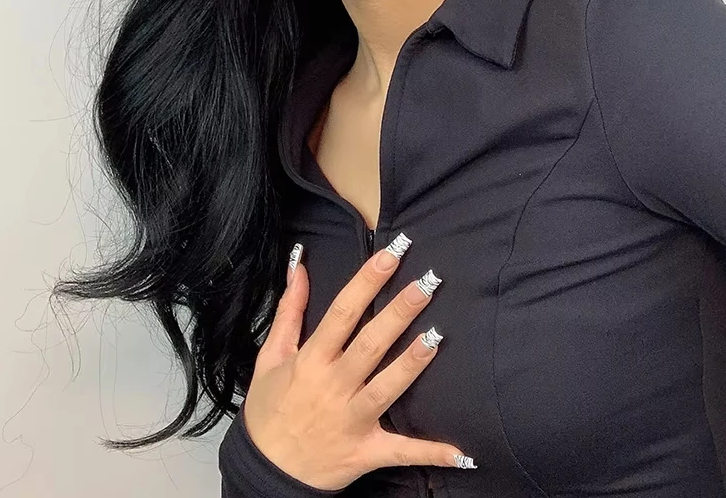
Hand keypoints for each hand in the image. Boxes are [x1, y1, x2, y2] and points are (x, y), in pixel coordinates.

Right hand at [242, 238, 472, 490]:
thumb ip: (289, 310)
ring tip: (437, 335)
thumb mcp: (270, 357)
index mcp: (311, 360)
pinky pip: (401, 451)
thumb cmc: (268, 410)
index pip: (343, 312)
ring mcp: (351, 420)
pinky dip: (431, 452)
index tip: (391, 255)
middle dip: (399, 311)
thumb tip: (300, 266)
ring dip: (412, 363)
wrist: (264, 472)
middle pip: (371, 343)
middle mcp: (333, 386)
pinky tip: (462, 452)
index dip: (367, 281)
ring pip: (387, 388)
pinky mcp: (366, 451)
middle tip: (427, 282)